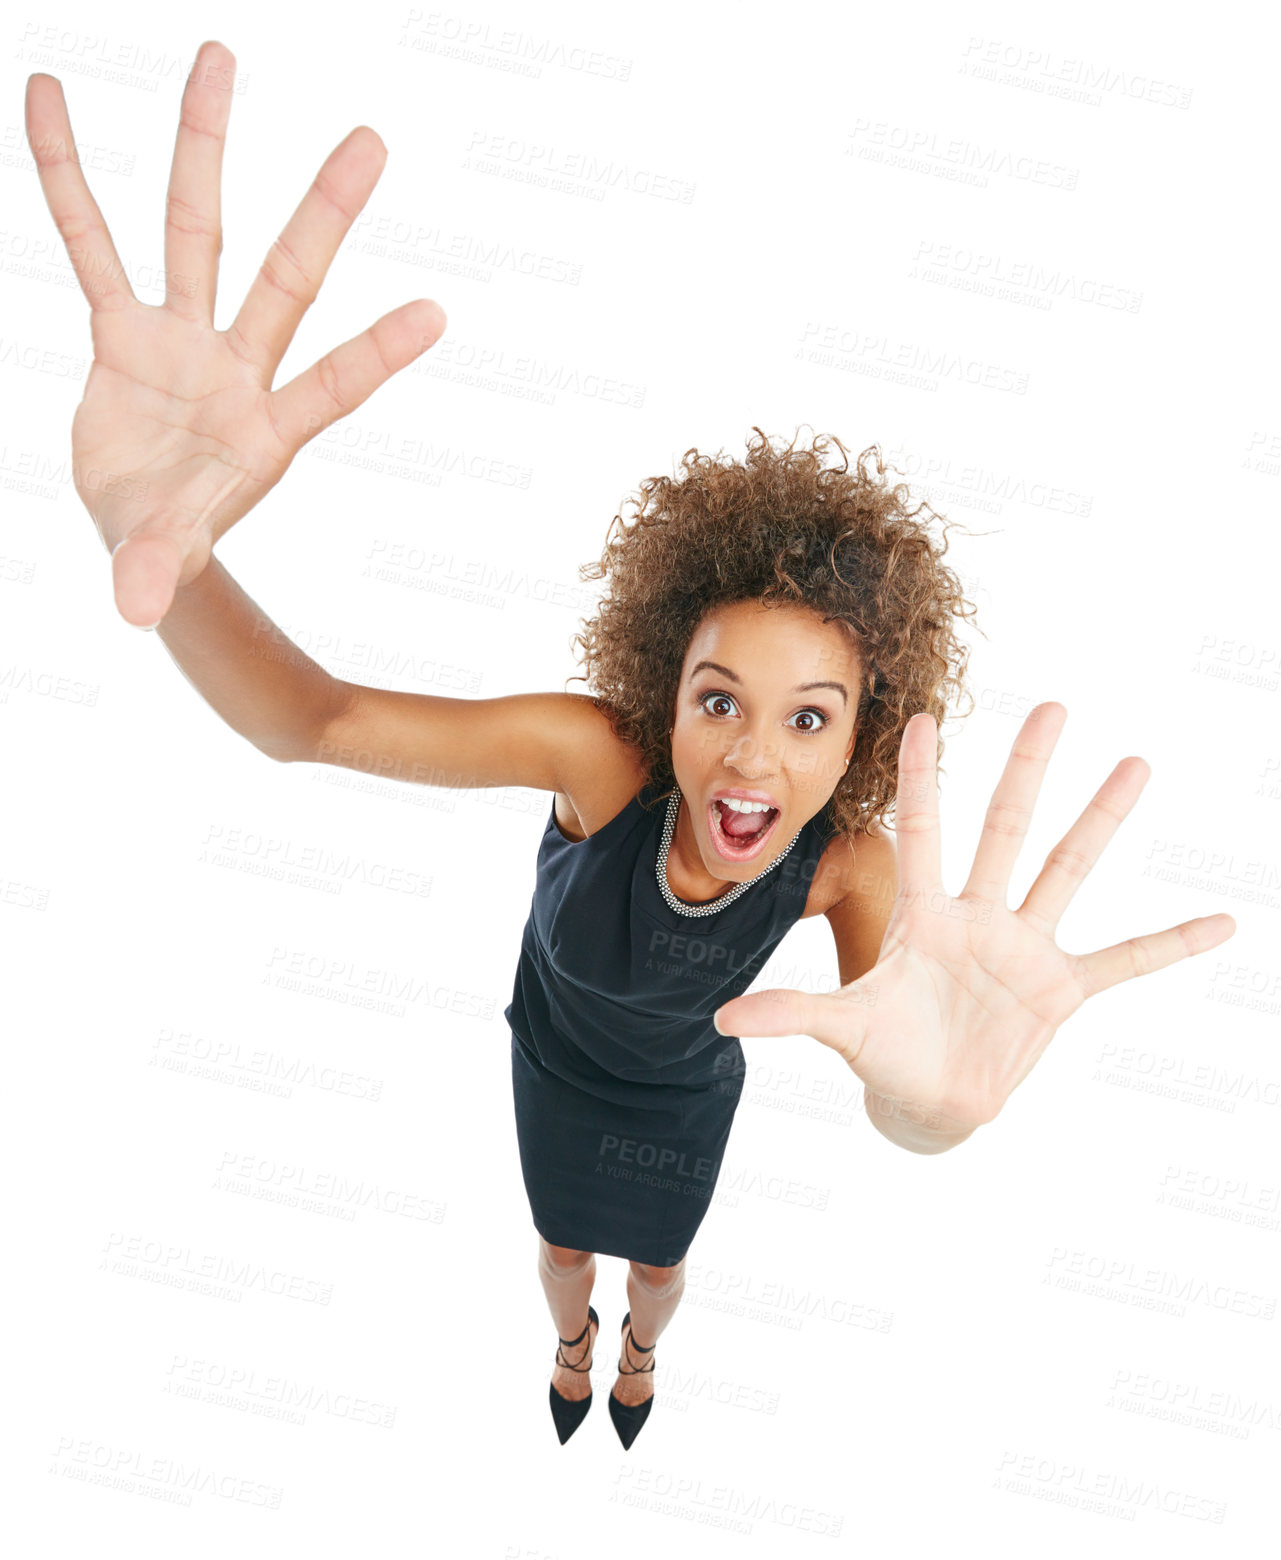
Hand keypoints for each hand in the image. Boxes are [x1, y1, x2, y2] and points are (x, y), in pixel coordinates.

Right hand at [25, 39, 445, 627]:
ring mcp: (182, 338)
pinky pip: (89, 243)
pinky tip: (50, 99)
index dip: (378, 354)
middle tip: (373, 139)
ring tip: (220, 57)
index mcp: (269, 428)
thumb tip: (135, 610)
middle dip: (324, 213)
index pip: (333, 386)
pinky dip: (67, 178)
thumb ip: (156, 568)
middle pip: (285, 278)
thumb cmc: (176, 541)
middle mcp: (237, 367)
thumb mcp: (166, 554)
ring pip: (195, 230)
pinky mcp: (121, 328)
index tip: (438, 313)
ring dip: (202, 146)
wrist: (137, 523)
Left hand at [713, 703, 1236, 1134]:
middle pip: (1004, 826)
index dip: (922, 776)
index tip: (924, 714)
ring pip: (1066, 870)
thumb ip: (790, 1013)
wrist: (926, 1100)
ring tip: (1136, 764)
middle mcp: (977, 915)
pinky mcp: (1060, 991)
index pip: (921, 829)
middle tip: (1055, 704)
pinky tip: (1224, 922)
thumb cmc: (881, 1051)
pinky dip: (1171, 944)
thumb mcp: (841, 1027)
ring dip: (1101, 821)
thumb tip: (722, 1018)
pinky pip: (1125, 960)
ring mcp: (1023, 948)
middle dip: (1027, 768)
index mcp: (922, 914)